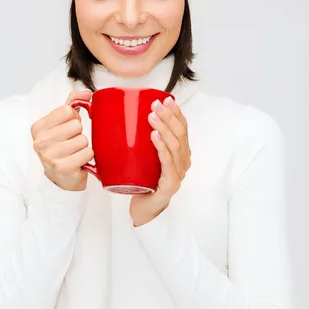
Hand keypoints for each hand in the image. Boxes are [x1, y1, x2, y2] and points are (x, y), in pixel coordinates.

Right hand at [31, 89, 93, 190]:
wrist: (61, 176)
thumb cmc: (62, 146)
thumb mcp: (62, 123)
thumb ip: (72, 103)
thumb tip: (86, 93)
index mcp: (38, 127)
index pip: (67, 110)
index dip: (73, 119)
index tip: (68, 129)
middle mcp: (41, 141)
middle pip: (76, 126)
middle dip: (79, 134)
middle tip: (72, 143)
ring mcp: (50, 156)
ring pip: (83, 140)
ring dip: (84, 146)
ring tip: (75, 153)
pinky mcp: (63, 168)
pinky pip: (87, 153)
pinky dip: (88, 156)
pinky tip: (79, 161)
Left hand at [130, 96, 190, 226]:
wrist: (144, 209)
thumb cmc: (143, 181)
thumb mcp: (145, 157)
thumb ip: (142, 140)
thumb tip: (124, 118)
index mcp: (180, 153)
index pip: (182, 129)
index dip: (176, 113)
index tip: (166, 99)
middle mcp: (183, 162)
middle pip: (180, 134)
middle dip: (168, 116)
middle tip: (155, 104)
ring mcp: (179, 173)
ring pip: (175, 146)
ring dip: (164, 128)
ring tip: (152, 116)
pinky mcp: (170, 184)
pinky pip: (167, 164)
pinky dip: (162, 148)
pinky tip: (155, 136)